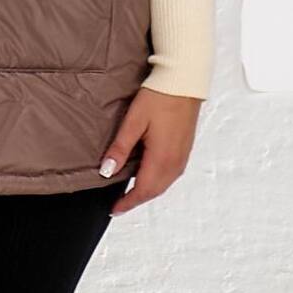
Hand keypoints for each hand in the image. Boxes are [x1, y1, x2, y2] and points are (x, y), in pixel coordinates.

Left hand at [101, 86, 203, 216]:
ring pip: (163, 184)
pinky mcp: (184, 150)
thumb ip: (120, 148)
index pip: (142, 191)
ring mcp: (182, 157)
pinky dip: (157, 181)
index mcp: (161, 159)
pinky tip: (147, 174)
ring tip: (130, 192)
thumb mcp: (134, 121)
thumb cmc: (159, 97)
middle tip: (119, 204)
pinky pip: (170, 174)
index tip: (113, 210)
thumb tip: (107, 171)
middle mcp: (175, 163)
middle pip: (153, 191)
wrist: (183, 82)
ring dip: (147, 191)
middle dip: (136, 199)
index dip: (127, 203)